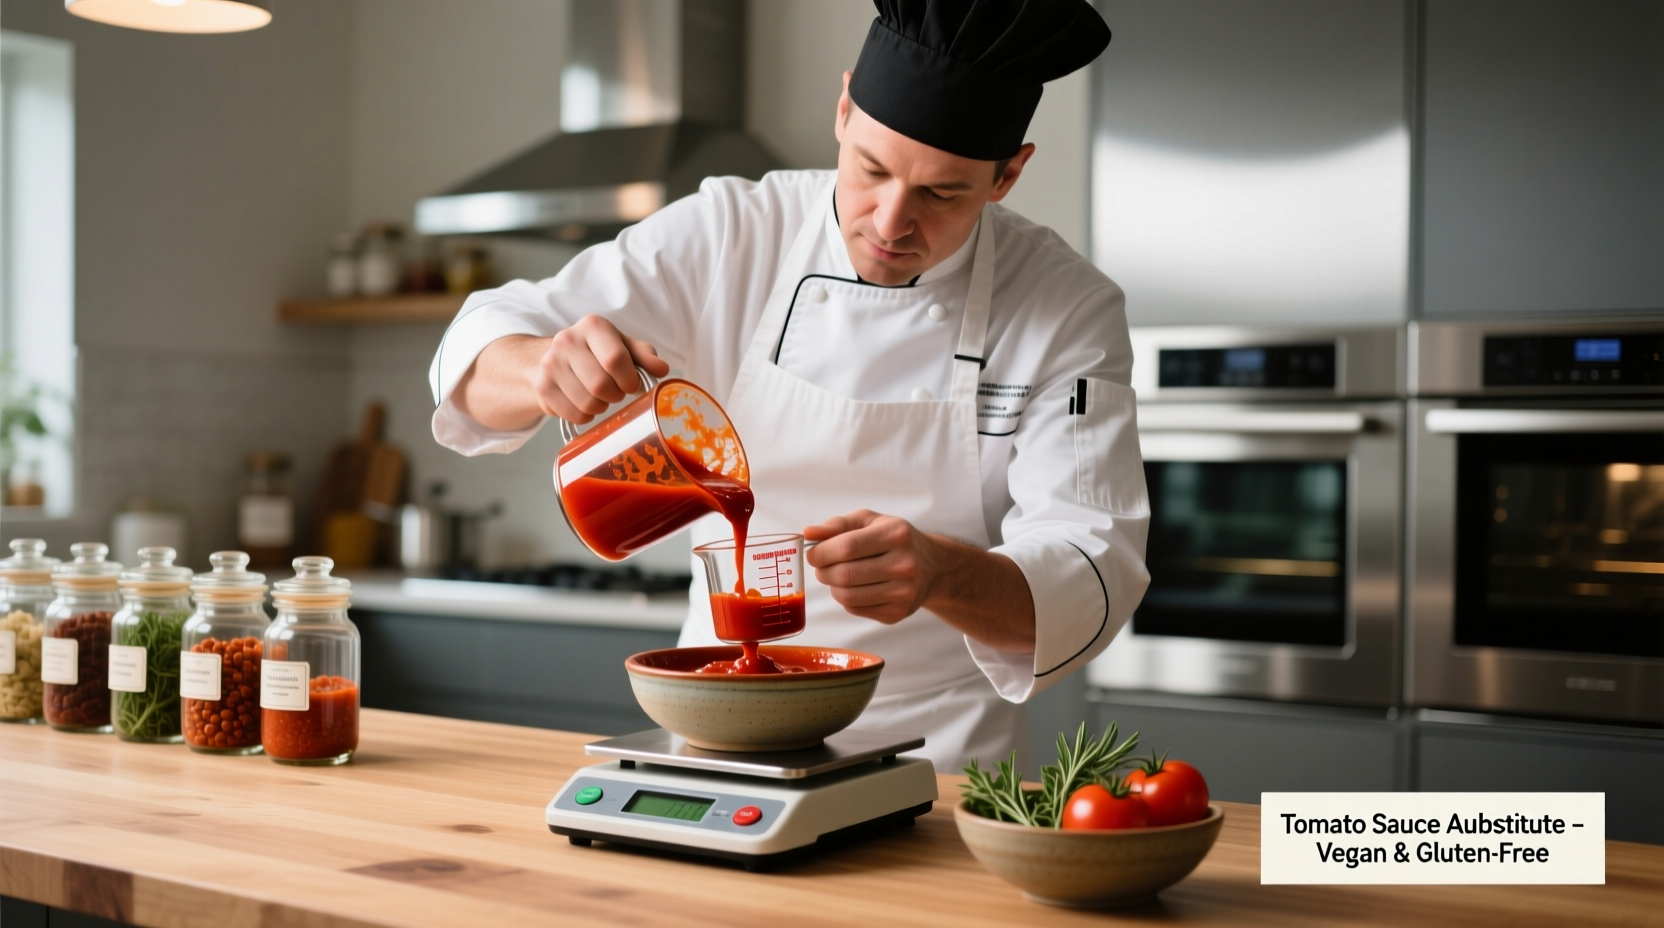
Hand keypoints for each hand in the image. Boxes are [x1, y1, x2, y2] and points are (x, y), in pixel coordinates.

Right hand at [535, 315, 669, 423]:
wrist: (555, 358)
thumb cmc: (597, 352)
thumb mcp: (623, 346)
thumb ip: (644, 356)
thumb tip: (661, 369)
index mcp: (593, 326)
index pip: (615, 359)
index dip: (629, 380)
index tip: (631, 385)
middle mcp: (567, 340)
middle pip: (600, 385)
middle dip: (615, 395)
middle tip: (615, 392)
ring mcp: (550, 363)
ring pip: (587, 403)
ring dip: (601, 407)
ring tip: (600, 397)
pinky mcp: (542, 386)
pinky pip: (574, 414)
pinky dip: (585, 416)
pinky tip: (584, 403)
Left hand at [804, 510, 941, 623]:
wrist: (931, 567)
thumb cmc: (894, 540)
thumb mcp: (870, 522)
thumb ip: (838, 525)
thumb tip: (808, 532)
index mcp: (897, 535)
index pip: (847, 546)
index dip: (821, 552)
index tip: (813, 554)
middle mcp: (904, 565)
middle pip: (845, 574)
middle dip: (823, 571)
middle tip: (821, 566)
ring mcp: (903, 592)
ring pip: (847, 596)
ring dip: (832, 586)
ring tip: (836, 576)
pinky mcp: (897, 613)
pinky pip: (855, 609)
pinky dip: (846, 599)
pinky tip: (855, 587)